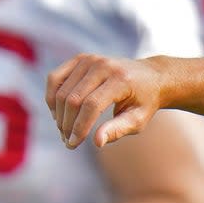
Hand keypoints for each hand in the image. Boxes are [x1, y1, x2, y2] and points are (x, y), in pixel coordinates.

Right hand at [46, 54, 163, 148]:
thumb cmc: (145, 102)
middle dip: (67, 124)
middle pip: (73, 99)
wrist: (151, 76)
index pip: (92, 105)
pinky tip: (58, 113)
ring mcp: (90, 59)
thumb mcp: (138, 119)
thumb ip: (118, 130)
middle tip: (68, 141)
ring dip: (58, 114)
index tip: (73, 144)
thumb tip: (97, 142)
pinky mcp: (80, 59)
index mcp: (121, 79)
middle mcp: (104, 65)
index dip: (80, 127)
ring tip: (65, 131)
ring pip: (61, 91)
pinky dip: (52, 97)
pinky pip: (55, 78)